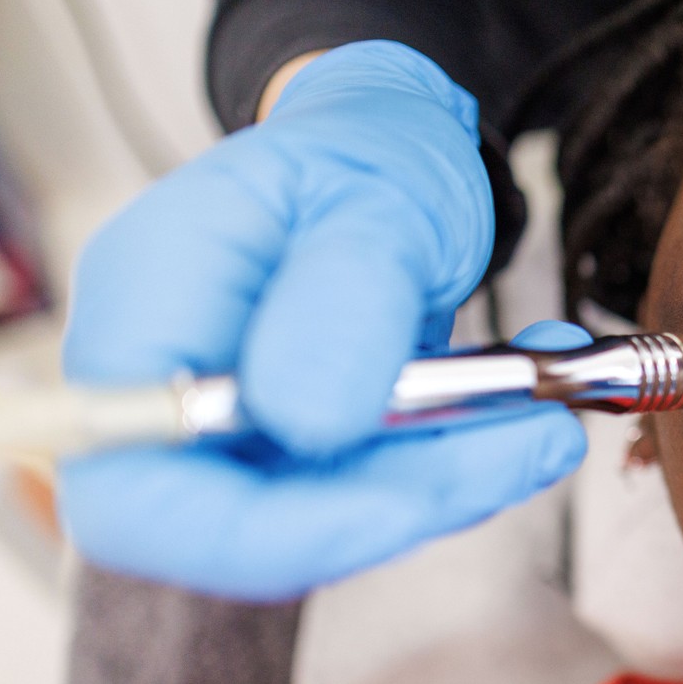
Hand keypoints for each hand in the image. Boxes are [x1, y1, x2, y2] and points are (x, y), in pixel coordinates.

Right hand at [59, 41, 586, 599]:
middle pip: (231, 525)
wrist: (388, 149)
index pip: (136, 487)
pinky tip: (525, 413)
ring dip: (449, 487)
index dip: (254, 536)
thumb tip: (305, 421)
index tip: (404, 507)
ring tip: (546, 417)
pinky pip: (368, 498)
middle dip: (390, 509)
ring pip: (321, 522)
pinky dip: (457, 469)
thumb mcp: (380, 196)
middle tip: (528, 445)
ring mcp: (228, 425)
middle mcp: (166, 378)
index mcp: (146, 301)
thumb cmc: (368, 147)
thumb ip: (346, 296)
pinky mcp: (295, 451)